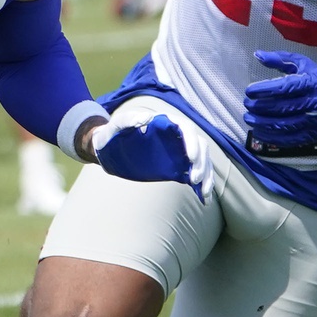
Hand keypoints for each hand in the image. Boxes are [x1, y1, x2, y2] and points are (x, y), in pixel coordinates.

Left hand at [87, 110, 212, 196]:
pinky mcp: (177, 167)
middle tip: (195, 179)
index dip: (191, 142)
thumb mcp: (117, 125)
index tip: (190, 158)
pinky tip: (205, 198)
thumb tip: (146, 118)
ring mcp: (178, 152)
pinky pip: (194, 175)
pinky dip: (202, 186)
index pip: (186, 129)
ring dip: (206, 175)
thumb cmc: (113, 134)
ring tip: (205, 192)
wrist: (110, 150)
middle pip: (199, 146)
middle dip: (202, 162)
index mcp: (166, 123)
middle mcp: (177, 137)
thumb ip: (129, 119)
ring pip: (201, 161)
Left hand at [242, 50, 316, 151]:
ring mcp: (312, 122)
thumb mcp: (303, 64)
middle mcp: (313, 103)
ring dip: (262, 123)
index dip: (265, 90)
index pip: (286, 87)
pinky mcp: (310, 136)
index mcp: (311, 83)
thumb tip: (258, 55)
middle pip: (282, 107)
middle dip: (260, 107)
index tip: (250, 90)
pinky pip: (288, 139)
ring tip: (249, 118)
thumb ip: (280, 59)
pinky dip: (271, 137)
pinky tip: (258, 132)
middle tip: (247, 103)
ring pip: (283, 125)